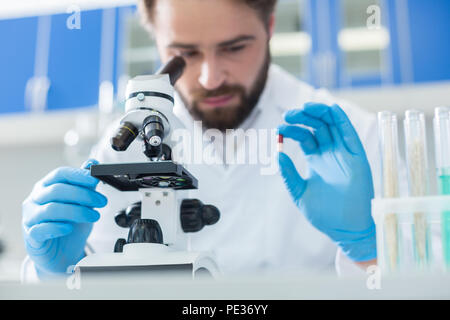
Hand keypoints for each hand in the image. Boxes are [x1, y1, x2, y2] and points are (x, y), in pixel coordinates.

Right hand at [22, 159, 106, 276]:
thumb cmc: (70, 225)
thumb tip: (92, 162)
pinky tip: (69, 228)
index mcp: (46, 187)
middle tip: (102, 201)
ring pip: (51, 209)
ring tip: (94, 216)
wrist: (62, 253)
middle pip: (57, 190)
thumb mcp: (82, 203)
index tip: (95, 179)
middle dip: (83, 195)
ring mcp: (31, 218)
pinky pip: (42, 229)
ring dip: (77, 212)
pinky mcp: (32, 236)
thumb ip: (85, 184)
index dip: (79, 175)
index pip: (60, 174)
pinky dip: (58, 227)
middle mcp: (35, 199)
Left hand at [277, 103, 375, 261]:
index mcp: (316, 159)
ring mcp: (344, 153)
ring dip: (320, 113)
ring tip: (304, 108)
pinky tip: (331, 110)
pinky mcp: (357, 157)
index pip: (305, 136)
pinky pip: (350, 134)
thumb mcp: (300, 192)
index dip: (293, 129)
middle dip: (303, 117)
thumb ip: (289, 175)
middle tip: (288, 115)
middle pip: (317, 126)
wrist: (345, 228)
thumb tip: (278, 155)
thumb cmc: (324, 214)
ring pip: (332, 125)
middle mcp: (330, 153)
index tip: (280, 129)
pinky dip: (341, 120)